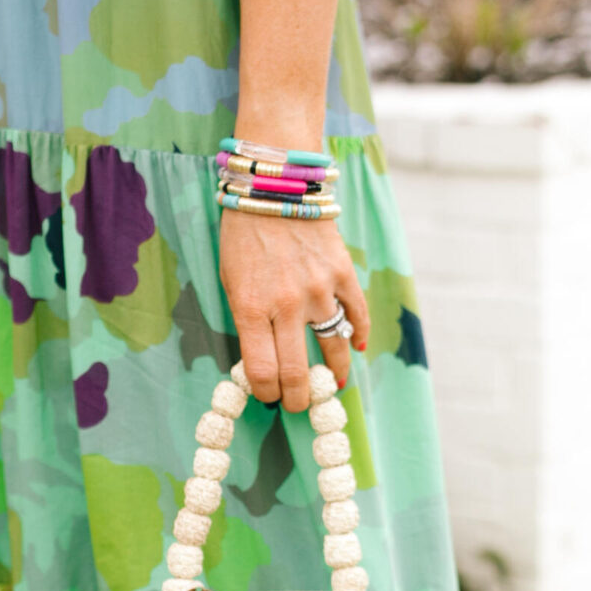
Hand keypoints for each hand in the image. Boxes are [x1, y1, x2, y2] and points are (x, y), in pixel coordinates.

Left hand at [219, 209, 369, 408]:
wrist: (275, 187)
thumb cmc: (244, 237)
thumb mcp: (232, 282)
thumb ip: (248, 320)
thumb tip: (265, 359)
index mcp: (251, 308)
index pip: (262, 371)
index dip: (267, 393)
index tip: (270, 396)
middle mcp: (287, 305)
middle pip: (296, 371)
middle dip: (298, 397)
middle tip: (299, 403)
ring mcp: (319, 290)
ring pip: (333, 348)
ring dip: (333, 373)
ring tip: (332, 383)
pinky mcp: (342, 274)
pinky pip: (357, 315)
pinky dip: (359, 336)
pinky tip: (356, 348)